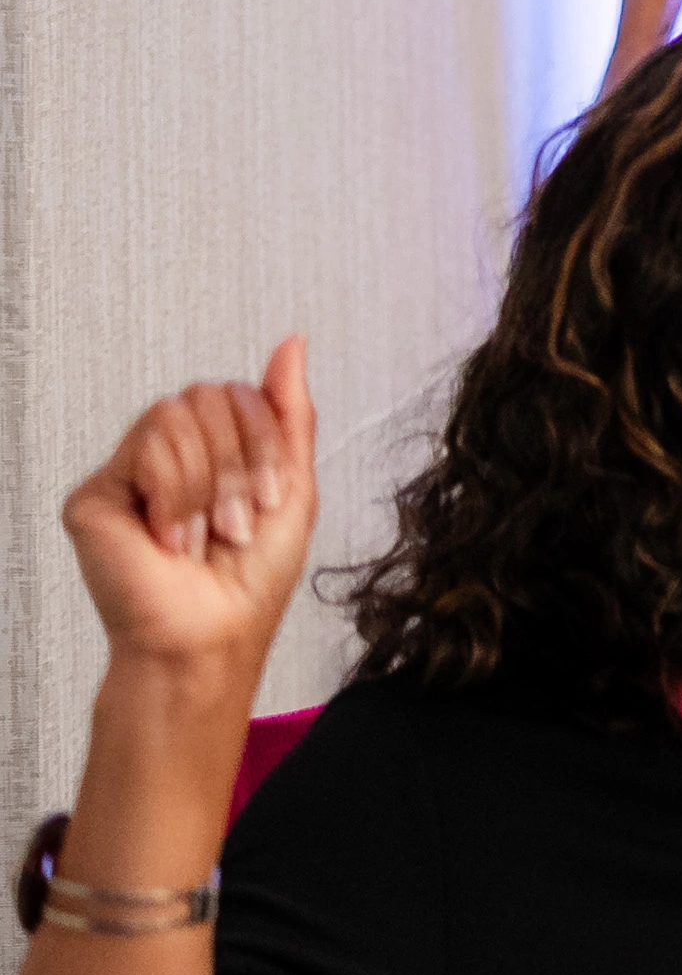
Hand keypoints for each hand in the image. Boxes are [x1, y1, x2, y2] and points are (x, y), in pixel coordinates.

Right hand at [64, 343, 321, 688]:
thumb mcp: (293, 485)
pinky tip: (170, 538)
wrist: (211, 632)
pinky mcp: (96, 494)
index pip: (238, 394)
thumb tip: (292, 342)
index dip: (264, 441)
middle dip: (240, 462)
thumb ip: (289, 412)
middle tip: (236, 522)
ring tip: (206, 534)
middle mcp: (168, 458)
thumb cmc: (251, 579)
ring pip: (177, 416)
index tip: (270, 498)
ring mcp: (129, 474)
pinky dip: (176, 494)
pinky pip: (146, 445)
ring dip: (210, 484)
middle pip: (209, 396)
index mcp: (213, 453)